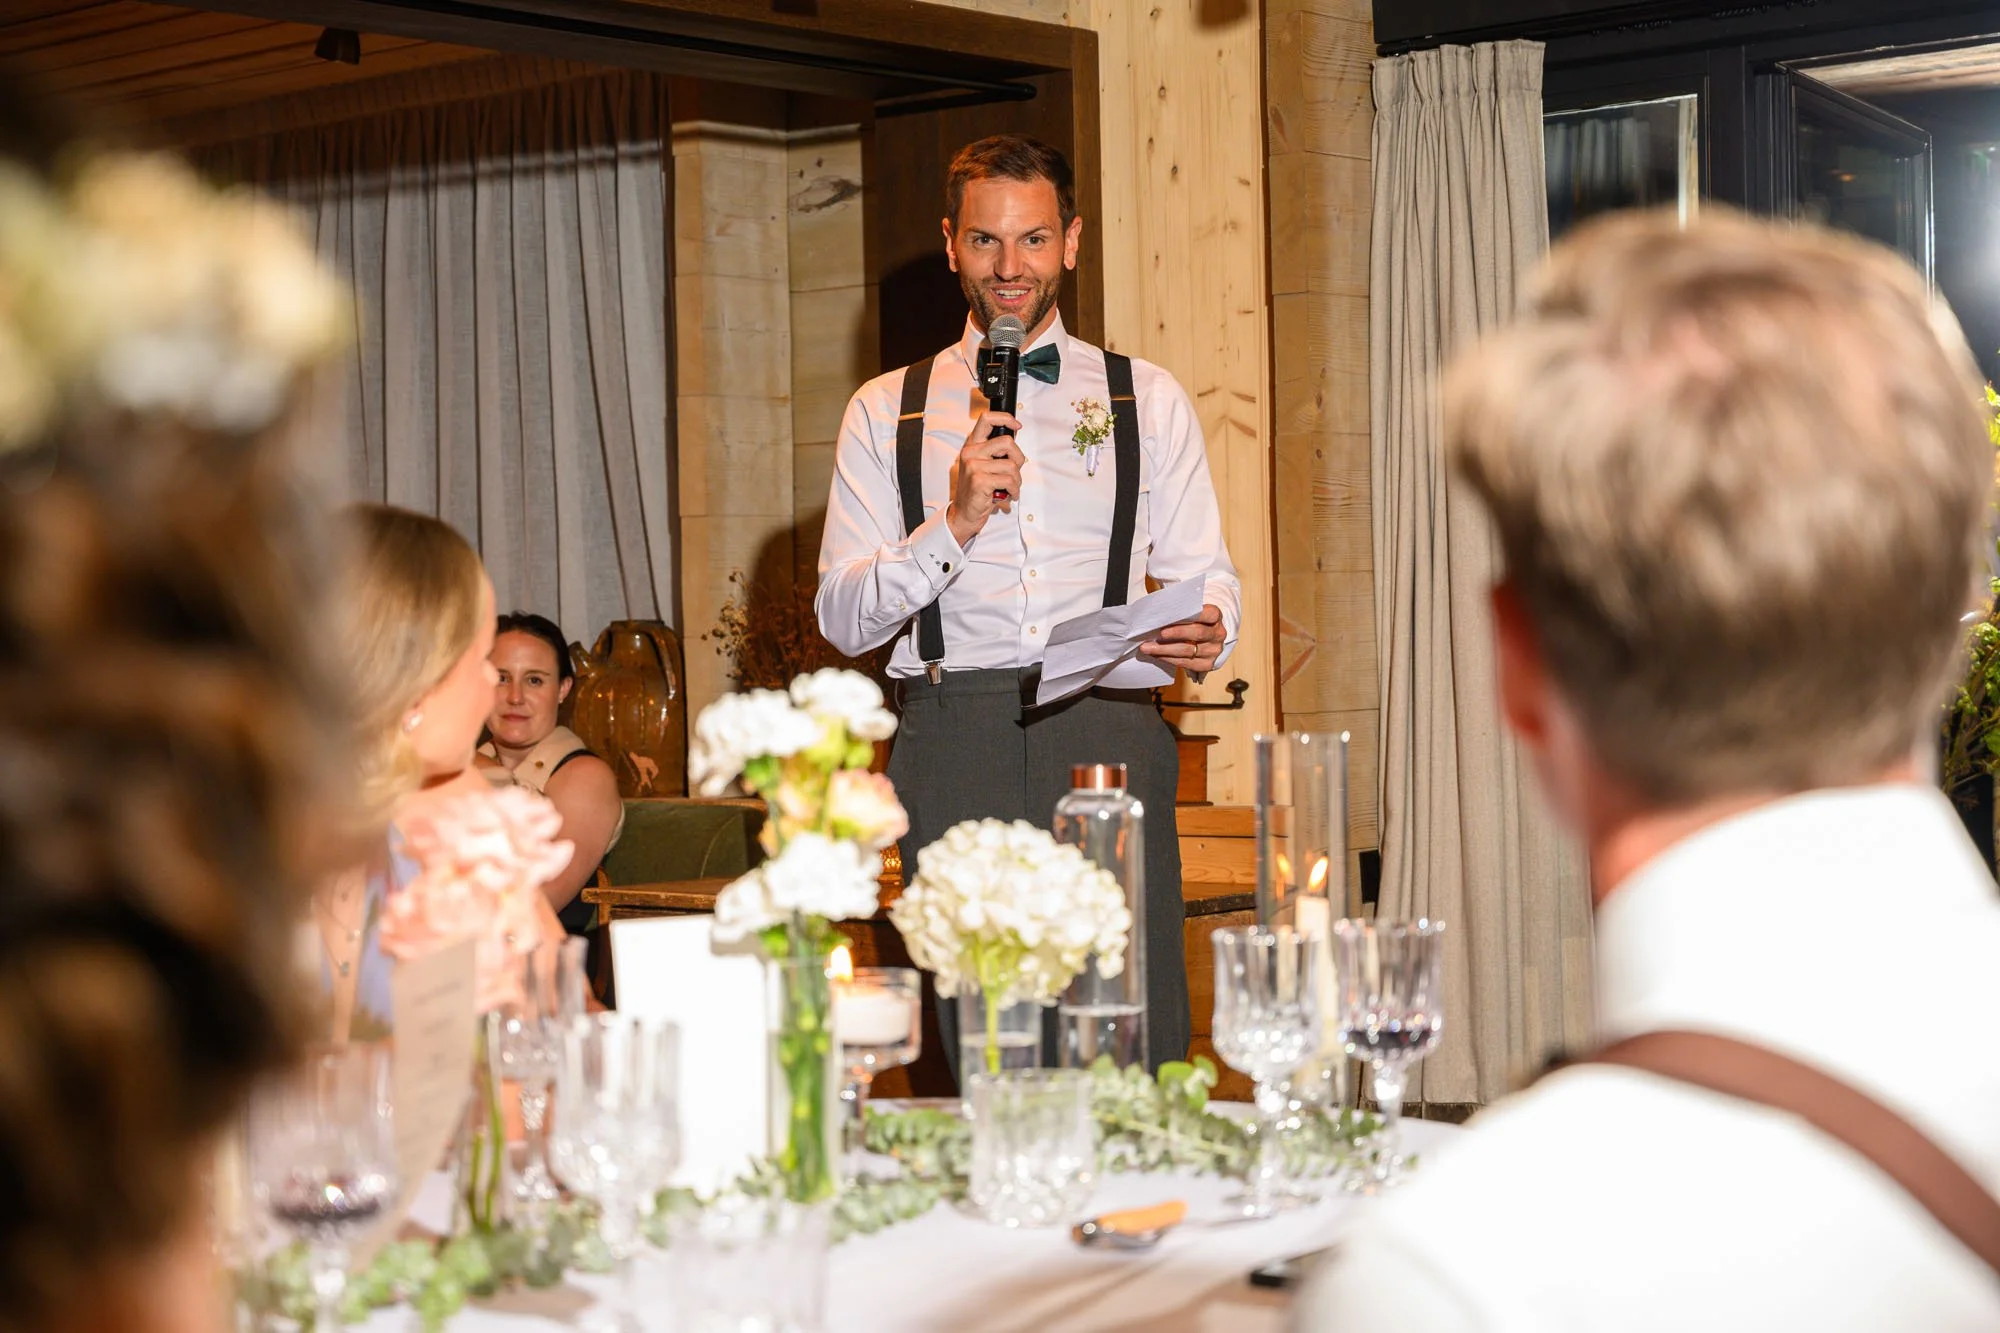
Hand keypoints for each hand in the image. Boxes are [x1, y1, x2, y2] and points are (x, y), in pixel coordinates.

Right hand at [947, 410, 1024, 545]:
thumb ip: (995, 451)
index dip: (1006, 419)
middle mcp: (971, 453)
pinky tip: (1007, 495)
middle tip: (1014, 471)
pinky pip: (1009, 481)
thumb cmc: (978, 490)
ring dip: (1017, 480)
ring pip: (1012, 465)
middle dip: (1019, 458)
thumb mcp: (983, 465)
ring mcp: (974, 466)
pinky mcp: (979, 481)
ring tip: (1009, 487)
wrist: (965, 513)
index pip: (987, 419)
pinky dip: (1014, 490)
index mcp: (972, 445)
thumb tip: (1014, 435)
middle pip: (1007, 442)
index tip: (1016, 426)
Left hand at [1139, 604, 1225, 675]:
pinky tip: (1156, 655)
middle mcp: (1218, 634)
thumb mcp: (1192, 611)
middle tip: (1157, 635)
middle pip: (1197, 633)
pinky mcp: (1207, 664)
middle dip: (1175, 634)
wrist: (1206, 637)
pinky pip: (1185, 663)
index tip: (1172, 618)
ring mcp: (1213, 651)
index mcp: (1216, 616)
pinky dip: (1168, 659)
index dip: (1190, 616)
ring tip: (1147, 647)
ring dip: (1164, 650)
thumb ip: (1181, 611)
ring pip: (1187, 651)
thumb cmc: (1193, 620)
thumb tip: (1158, 613)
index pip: (1207, 614)